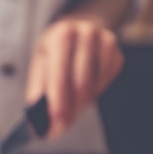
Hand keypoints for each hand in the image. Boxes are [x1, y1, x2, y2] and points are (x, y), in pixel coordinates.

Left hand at [26, 18, 123, 136]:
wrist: (77, 26)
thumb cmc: (53, 50)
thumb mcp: (39, 63)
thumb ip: (37, 91)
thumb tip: (36, 122)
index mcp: (61, 36)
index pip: (60, 76)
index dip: (57, 104)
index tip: (54, 126)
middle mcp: (86, 34)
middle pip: (80, 85)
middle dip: (69, 111)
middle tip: (59, 127)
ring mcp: (105, 42)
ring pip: (93, 87)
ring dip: (79, 106)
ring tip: (67, 110)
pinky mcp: (116, 53)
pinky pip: (104, 84)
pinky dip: (91, 95)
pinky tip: (81, 92)